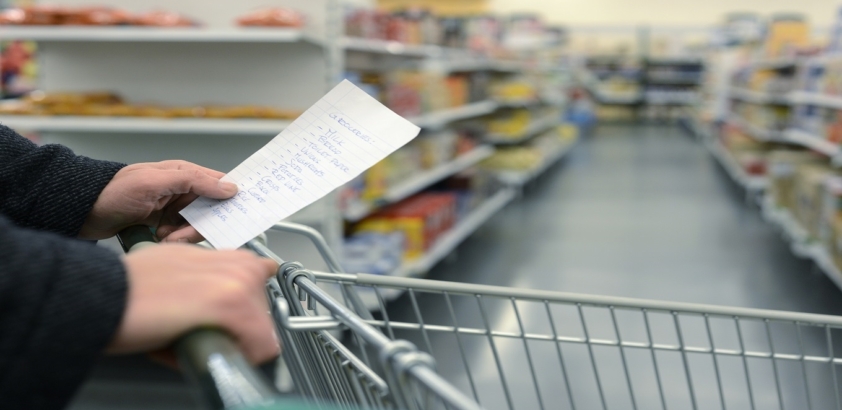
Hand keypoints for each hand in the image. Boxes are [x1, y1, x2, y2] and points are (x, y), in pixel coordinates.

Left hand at [80, 160, 237, 242]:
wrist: (83, 211)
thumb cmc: (115, 192)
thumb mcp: (155, 183)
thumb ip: (193, 181)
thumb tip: (230, 187)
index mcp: (184, 173)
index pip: (220, 184)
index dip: (230, 199)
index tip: (235, 216)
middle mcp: (183, 189)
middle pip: (211, 210)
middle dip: (200, 226)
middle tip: (179, 235)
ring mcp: (174, 207)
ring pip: (197, 225)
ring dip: (184, 236)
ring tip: (164, 238)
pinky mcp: (165, 223)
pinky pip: (182, 234)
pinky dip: (175, 240)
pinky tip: (159, 239)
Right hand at [111, 244, 279, 362]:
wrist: (103, 294)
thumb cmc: (128, 288)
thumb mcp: (175, 269)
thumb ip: (203, 279)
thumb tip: (213, 301)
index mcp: (226, 256)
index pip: (263, 284)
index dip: (246, 309)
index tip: (231, 321)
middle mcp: (238, 265)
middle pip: (263, 313)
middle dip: (237, 329)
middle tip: (199, 331)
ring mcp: (239, 283)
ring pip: (263, 331)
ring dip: (232, 343)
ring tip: (193, 337)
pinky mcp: (232, 305)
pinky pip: (261, 347)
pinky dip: (235, 359)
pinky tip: (203, 350)